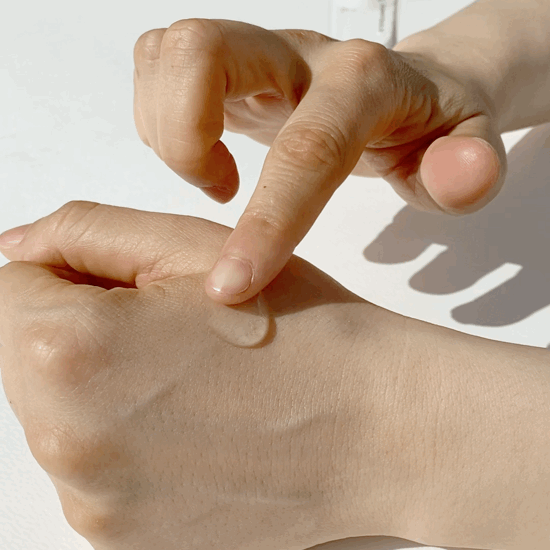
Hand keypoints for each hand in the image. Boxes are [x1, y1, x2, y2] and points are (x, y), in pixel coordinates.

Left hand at [0, 201, 399, 549]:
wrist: (381, 428)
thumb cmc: (303, 330)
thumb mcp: (193, 247)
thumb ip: (87, 232)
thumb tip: (18, 248)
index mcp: (69, 350)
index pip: (8, 287)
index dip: (69, 273)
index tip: (129, 284)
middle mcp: (63, 441)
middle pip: (22, 353)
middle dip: (79, 328)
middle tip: (171, 330)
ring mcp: (92, 503)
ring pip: (56, 411)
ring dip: (102, 384)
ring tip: (193, 381)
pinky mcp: (122, 540)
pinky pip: (92, 464)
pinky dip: (124, 437)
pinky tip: (196, 427)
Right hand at [133, 19, 505, 304]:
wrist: (413, 86)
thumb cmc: (432, 126)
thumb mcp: (467, 153)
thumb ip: (468, 169)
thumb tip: (461, 178)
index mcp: (364, 80)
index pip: (306, 148)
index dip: (266, 221)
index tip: (233, 286)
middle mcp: (301, 52)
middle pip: (202, 52)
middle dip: (183, 140)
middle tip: (219, 192)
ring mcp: (259, 52)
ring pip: (169, 55)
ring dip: (170, 132)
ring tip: (217, 179)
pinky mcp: (231, 63)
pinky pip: (161, 66)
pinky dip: (161, 120)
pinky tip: (206, 157)